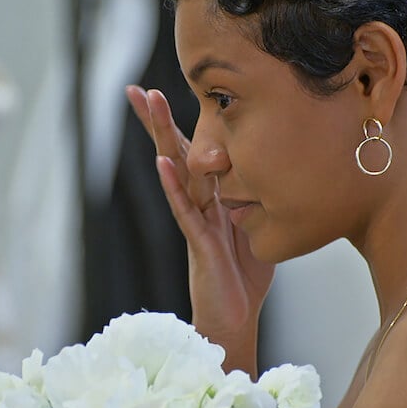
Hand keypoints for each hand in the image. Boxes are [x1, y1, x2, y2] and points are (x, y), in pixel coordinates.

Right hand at [125, 85, 274, 377]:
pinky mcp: (198, 242)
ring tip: (147, 103)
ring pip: (174, 170)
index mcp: (211, 196)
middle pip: (174, 152)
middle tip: (135, 87)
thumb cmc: (243, 276)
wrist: (234, 320)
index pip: (191, 150)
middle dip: (156, 119)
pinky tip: (161, 162)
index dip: (178, 121)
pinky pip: (184, 209)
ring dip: (161, 135)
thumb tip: (271, 168)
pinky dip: (172, 185)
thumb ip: (254, 197)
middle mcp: (197, 203)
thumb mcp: (256, 225)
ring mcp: (194, 220)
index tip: (162, 89)